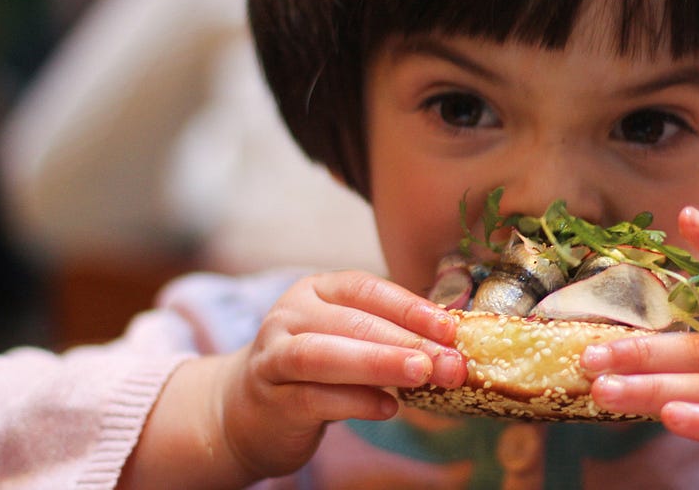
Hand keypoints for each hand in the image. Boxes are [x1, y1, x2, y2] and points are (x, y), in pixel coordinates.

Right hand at [124, 270, 467, 487]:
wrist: (246, 410)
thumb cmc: (314, 370)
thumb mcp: (347, 339)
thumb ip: (388, 335)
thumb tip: (452, 344)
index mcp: (316, 291)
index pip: (366, 289)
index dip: (410, 306)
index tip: (450, 327)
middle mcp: (290, 316)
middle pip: (352, 322)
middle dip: (406, 340)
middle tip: (449, 361)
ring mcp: (275, 357)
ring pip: (325, 355)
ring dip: (379, 363)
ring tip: (423, 375)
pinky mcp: (272, 400)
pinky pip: (315, 399)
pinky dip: (356, 402)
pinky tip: (389, 408)